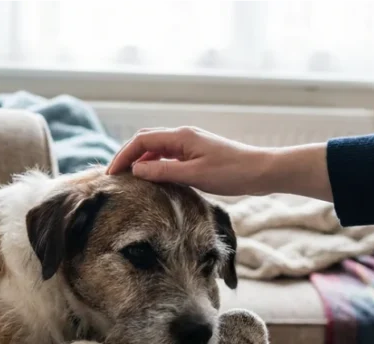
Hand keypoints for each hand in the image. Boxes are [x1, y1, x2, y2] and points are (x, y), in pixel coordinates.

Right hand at [106, 127, 332, 200]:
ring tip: (128, 178)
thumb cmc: (232, 173)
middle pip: (145, 140)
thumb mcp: (194, 175)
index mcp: (181, 136)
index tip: (111, 173)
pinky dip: (154, 164)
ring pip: (156, 148)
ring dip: (140, 160)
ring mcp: (190, 144)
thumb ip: (163, 171)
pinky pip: (167, 155)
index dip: (123, 155)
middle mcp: (183, 136)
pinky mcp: (196, 153)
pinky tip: (151, 179)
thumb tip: (136, 170)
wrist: (262, 171)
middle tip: (114, 175)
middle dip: (127, 155)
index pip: (141, 141)